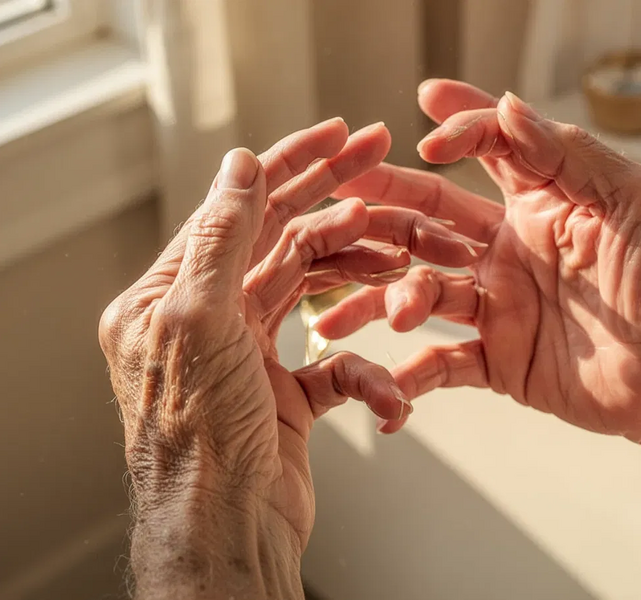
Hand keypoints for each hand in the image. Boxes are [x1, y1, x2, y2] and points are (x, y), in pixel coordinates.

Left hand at [99, 119, 484, 597]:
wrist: (224, 528)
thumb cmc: (197, 435)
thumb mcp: (199, 319)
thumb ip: (220, 238)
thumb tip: (238, 166)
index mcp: (174, 295)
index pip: (239, 210)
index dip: (291, 165)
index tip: (339, 135)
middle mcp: (211, 318)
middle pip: (283, 239)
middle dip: (335, 199)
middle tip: (382, 160)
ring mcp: (251, 355)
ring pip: (316, 292)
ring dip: (359, 276)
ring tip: (400, 256)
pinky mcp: (287, 393)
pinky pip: (337, 365)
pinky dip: (365, 372)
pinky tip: (386, 392)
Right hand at [317, 80, 640, 448]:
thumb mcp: (636, 199)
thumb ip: (568, 153)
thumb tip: (506, 106)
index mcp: (543, 204)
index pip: (488, 151)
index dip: (456, 129)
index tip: (426, 129)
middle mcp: (509, 250)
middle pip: (430, 218)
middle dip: (383, 202)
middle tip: (340, 192)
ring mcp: (498, 305)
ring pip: (421, 291)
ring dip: (385, 298)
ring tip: (362, 311)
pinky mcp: (496, 360)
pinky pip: (439, 366)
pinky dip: (408, 378)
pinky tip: (385, 387)